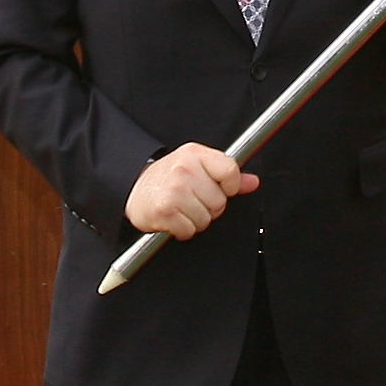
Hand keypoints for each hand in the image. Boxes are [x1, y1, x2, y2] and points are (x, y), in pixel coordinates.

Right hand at [125, 142, 257, 240]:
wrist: (133, 186)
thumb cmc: (168, 177)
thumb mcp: (198, 166)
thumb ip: (227, 175)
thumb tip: (252, 182)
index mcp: (195, 154)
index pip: (231, 172)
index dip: (230, 187)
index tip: (220, 189)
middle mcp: (184, 170)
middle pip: (220, 201)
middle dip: (209, 207)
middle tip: (193, 200)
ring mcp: (174, 190)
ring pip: (206, 219)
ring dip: (196, 220)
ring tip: (183, 208)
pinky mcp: (164, 211)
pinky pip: (189, 231)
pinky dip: (183, 230)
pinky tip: (174, 217)